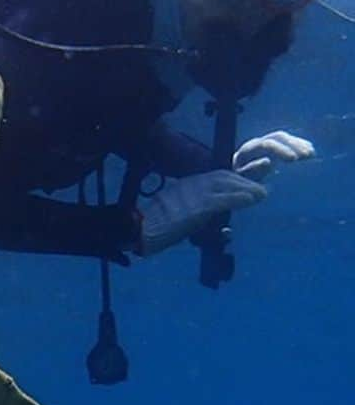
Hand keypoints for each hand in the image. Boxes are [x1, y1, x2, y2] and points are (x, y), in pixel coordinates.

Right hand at [138, 170, 266, 257]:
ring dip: (247, 188)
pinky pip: (224, 200)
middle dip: (244, 180)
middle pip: (224, 177)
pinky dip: (240, 198)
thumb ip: (193, 214)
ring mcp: (195, 194)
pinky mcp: (199, 206)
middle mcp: (192, 184)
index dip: (234, 178)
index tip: (249, 182)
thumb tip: (207, 223)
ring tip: (261, 194)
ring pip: (227, 185)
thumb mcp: (175, 214)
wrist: (141, 228)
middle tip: (262, 185)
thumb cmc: (153, 226)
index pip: (215, 176)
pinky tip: (254, 198)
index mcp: (186, 185)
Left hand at [233, 129, 314, 180]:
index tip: (294, 159)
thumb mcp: (243, 179)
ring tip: (312, 154)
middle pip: (277, 138)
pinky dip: (300, 146)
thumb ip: (253, 170)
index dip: (281, 150)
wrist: (234, 182)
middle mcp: (256, 144)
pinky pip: (287, 143)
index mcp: (247, 151)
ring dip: (299, 145)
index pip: (266, 145)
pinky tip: (311, 151)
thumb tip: (268, 161)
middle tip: (308, 155)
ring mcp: (265, 144)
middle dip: (294, 145)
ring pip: (283, 139)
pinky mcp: (272, 149)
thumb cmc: (239, 183)